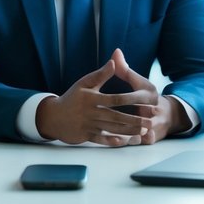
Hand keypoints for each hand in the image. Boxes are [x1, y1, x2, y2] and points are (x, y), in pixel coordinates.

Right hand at [35, 51, 155, 145]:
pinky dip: (112, 141)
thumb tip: (114, 61)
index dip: (130, 101)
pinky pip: (101, 140)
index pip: (114, 99)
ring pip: (111, 129)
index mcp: (91, 97)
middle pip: (116, 117)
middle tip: (149, 123)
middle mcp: (90, 112)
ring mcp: (88, 125)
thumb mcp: (84, 83)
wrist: (54, 116)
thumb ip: (101, 74)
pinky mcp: (85, 136)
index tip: (144, 104)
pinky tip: (124, 141)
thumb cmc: (72, 98)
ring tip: (142, 132)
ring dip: (128, 131)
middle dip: (133, 120)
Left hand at [111, 50, 189, 143]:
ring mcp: (155, 123)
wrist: (166, 114)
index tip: (108, 100)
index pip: (136, 95)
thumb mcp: (138, 81)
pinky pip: (143, 139)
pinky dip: (135, 141)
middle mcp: (154, 109)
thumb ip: (124, 69)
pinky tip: (121, 142)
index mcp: (150, 94)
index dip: (123, 98)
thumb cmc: (145, 96)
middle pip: (140, 113)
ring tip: (115, 134)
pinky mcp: (153, 136)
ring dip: (129, 131)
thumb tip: (115, 52)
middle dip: (126, 117)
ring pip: (142, 128)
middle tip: (108, 119)